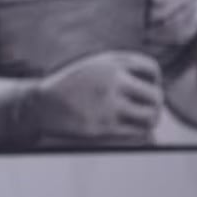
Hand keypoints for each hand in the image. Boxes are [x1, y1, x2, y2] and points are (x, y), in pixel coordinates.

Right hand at [26, 51, 163, 141]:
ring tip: (140, 121)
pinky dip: (138, 133)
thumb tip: (155, 82)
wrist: (41, 104)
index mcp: (109, 63)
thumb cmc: (71, 86)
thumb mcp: (93, 66)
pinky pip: (138, 133)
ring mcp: (107, 105)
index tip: (146, 87)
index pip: (151, 69)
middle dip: (154, 104)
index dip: (154, 79)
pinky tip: (128, 129)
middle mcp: (111, 81)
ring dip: (149, 120)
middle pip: (156, 96)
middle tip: (146, 109)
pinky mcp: (103, 127)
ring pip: (151, 116)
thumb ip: (121, 67)